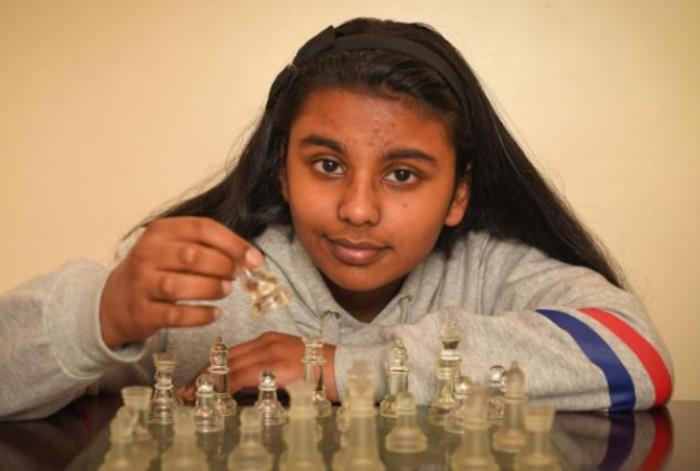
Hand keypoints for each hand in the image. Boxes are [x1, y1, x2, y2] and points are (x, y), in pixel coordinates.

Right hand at [99, 216, 262, 347]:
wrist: (115, 301)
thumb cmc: (157, 271)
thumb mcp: (176, 248)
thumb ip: (209, 248)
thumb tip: (251, 258)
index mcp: (161, 231)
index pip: (203, 228)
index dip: (233, 243)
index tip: (254, 259)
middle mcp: (147, 253)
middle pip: (193, 255)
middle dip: (223, 266)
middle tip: (235, 276)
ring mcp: (141, 283)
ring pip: (180, 285)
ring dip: (211, 289)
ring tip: (225, 291)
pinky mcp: (142, 312)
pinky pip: (175, 315)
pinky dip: (200, 315)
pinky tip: (214, 313)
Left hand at [179, 332, 337, 401]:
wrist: (345, 368)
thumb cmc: (320, 372)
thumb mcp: (289, 366)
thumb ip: (267, 372)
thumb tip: (243, 388)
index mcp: (270, 340)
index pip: (232, 352)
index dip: (211, 366)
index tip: (196, 379)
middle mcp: (266, 342)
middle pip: (226, 358)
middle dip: (203, 375)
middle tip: (185, 391)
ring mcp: (270, 352)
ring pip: (229, 366)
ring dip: (208, 383)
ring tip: (191, 396)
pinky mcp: (275, 365)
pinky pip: (241, 376)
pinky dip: (224, 386)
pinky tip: (213, 395)